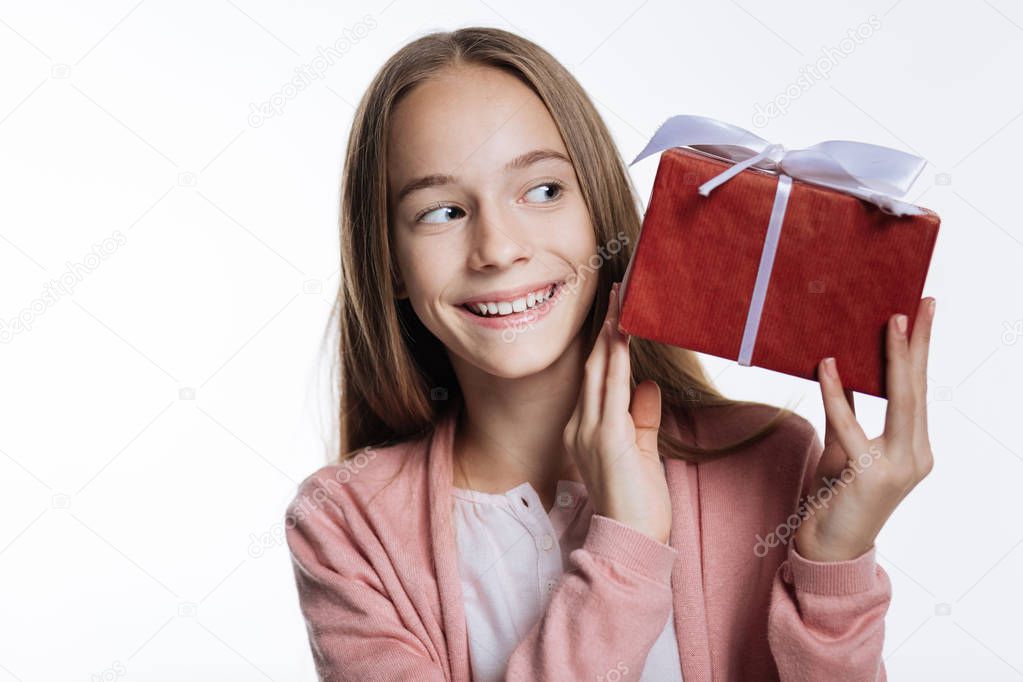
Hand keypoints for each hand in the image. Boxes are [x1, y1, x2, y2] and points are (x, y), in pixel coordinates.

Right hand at [563, 281, 672, 543]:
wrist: (632, 540)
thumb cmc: (638, 504)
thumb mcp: (643, 452)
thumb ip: (642, 417)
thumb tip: (647, 384)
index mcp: (588, 429)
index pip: (597, 378)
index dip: (606, 345)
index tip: (616, 315)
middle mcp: (582, 425)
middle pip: (594, 366)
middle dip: (605, 327)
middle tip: (616, 291)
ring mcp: (591, 430)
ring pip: (600, 370)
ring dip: (610, 333)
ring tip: (619, 301)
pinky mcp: (606, 437)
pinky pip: (612, 388)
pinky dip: (618, 358)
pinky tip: (624, 334)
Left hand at [794, 297, 936, 561]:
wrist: (826, 548)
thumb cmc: (835, 497)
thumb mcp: (844, 447)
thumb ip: (847, 412)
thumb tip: (842, 370)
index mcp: (914, 447)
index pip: (919, 391)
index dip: (921, 352)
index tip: (923, 313)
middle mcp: (916, 456)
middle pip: (919, 390)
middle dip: (919, 344)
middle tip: (920, 304)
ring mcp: (898, 468)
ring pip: (902, 402)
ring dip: (895, 358)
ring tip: (892, 321)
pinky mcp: (870, 476)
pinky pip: (851, 425)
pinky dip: (838, 393)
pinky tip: (828, 364)